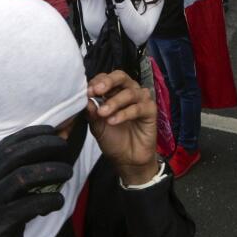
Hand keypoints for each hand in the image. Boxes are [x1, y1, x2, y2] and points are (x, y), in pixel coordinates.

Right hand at [0, 126, 71, 236]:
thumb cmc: (3, 219)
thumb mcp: (6, 194)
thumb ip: (23, 174)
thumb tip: (57, 148)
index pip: (5, 146)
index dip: (30, 134)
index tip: (52, 130)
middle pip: (12, 156)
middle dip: (41, 146)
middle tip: (65, 147)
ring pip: (20, 178)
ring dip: (49, 171)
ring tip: (68, 172)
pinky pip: (26, 207)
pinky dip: (47, 200)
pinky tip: (59, 200)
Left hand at [88, 70, 158, 185]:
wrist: (127, 159)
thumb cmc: (113, 139)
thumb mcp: (97, 126)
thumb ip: (91, 112)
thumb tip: (85, 99)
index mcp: (114, 91)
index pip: (106, 77)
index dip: (97, 82)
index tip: (87, 91)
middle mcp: (129, 91)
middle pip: (120, 76)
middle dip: (107, 82)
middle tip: (96, 91)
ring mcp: (141, 99)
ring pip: (129, 92)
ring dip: (114, 102)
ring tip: (103, 113)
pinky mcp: (151, 111)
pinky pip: (138, 108)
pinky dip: (124, 113)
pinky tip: (113, 121)